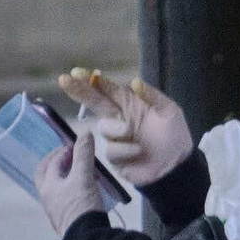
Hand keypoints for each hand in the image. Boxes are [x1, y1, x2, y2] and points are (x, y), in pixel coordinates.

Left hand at [35, 132, 104, 234]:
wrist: (87, 239)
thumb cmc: (81, 206)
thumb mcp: (84, 177)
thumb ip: (84, 155)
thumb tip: (85, 133)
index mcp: (48, 186)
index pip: (51, 163)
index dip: (63, 151)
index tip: (76, 146)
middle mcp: (48, 198)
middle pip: (47, 175)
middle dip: (58, 163)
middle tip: (72, 157)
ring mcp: (56, 210)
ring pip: (58, 187)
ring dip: (68, 176)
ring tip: (84, 172)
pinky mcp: (67, 219)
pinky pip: (66, 198)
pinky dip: (74, 189)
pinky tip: (87, 190)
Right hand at [57, 69, 192, 185]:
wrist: (176, 167)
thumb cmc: (175, 137)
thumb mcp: (170, 112)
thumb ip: (153, 96)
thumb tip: (134, 82)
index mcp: (132, 104)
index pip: (109, 90)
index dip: (93, 81)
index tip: (77, 72)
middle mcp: (120, 118)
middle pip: (95, 102)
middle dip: (79, 90)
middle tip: (63, 79)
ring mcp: (115, 137)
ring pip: (104, 128)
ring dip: (118, 130)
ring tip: (133, 134)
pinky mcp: (114, 156)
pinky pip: (111, 149)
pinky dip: (125, 149)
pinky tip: (138, 151)